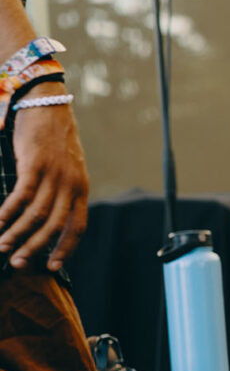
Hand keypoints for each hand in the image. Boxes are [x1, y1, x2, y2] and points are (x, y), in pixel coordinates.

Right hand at [0, 85, 88, 270]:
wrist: (48, 103)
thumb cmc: (52, 138)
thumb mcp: (65, 167)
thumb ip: (60, 191)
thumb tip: (46, 217)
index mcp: (82, 188)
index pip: (78, 226)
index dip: (66, 248)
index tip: (52, 267)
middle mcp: (72, 184)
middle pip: (55, 226)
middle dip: (36, 248)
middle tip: (18, 264)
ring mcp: (55, 175)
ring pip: (36, 215)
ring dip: (17, 233)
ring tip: (1, 247)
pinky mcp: (36, 165)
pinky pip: (21, 196)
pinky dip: (7, 212)